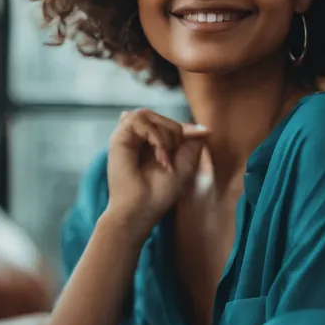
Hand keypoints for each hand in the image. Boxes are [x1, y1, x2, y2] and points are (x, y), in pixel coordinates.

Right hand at [105, 109, 208, 241]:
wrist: (140, 209)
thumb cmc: (160, 192)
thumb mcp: (185, 163)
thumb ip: (192, 141)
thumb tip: (205, 127)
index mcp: (149, 141)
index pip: (168, 122)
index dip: (182, 132)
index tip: (185, 152)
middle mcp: (136, 137)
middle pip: (161, 117)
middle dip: (174, 135)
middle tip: (169, 161)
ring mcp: (127, 136)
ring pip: (149, 114)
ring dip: (165, 137)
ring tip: (164, 160)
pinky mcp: (119, 137)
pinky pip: (141, 119)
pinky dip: (157, 137)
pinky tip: (159, 157)